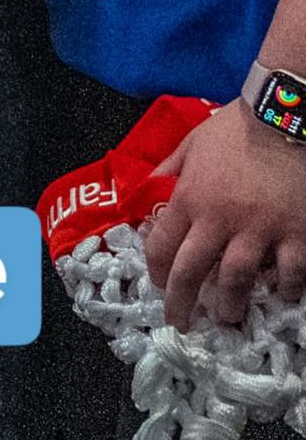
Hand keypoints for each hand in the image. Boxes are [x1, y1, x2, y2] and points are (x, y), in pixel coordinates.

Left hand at [144, 98, 305, 328]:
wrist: (284, 116)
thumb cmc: (235, 129)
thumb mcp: (191, 144)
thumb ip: (169, 170)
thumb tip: (148, 190)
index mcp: (190, 198)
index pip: (162, 246)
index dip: (157, 270)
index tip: (159, 283)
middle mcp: (220, 220)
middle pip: (192, 273)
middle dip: (181, 303)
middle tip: (180, 323)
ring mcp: (260, 231)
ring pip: (237, 281)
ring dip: (229, 304)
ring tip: (227, 315)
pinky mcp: (297, 235)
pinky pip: (289, 275)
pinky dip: (285, 289)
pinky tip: (281, 294)